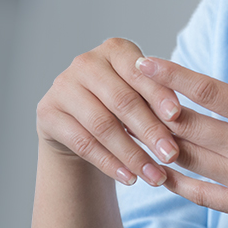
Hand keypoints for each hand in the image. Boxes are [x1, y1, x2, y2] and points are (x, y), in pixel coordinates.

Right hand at [35, 37, 188, 186]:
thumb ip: (157, 101)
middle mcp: (85, 62)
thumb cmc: (122, 107)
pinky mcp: (48, 113)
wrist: (79, 123)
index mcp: (115, 50)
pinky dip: (110, 163)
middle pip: (121, 100)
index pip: (139, 71)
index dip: (158, 94)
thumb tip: (179, 119)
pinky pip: (83, 143)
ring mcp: (63, 86)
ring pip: (102, 125)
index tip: (178, 117)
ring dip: (132, 154)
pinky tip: (130, 178)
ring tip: (155, 176)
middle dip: (150, 130)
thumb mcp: (142, 97)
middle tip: (171, 155)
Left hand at [133, 19, 227, 227]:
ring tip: (131, 129)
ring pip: (189, 159)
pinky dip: (175, 181)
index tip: (144, 63)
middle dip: (154, 108)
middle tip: (127, 93)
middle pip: (188, 125)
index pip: (208, 91)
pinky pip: (200, 193)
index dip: (171, 76)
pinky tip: (156, 170)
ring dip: (157, 144)